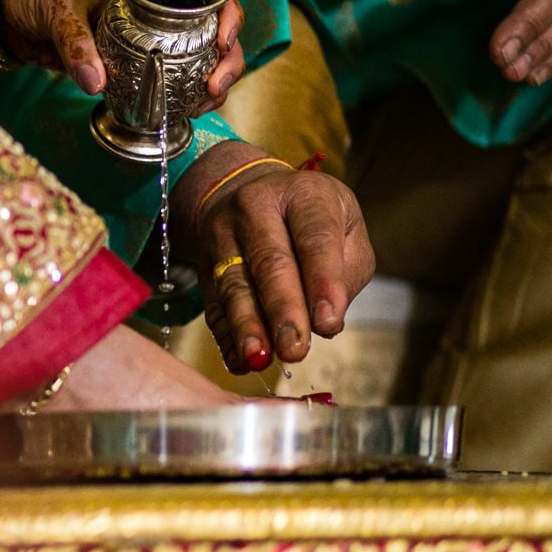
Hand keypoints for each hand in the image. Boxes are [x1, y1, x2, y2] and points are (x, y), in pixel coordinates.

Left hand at [0, 0, 246, 106]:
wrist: (8, 8)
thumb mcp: (57, 11)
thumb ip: (75, 45)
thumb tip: (96, 84)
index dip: (227, 13)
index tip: (223, 39)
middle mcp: (158, 7)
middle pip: (212, 30)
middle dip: (226, 60)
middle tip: (213, 88)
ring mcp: (149, 36)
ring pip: (197, 58)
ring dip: (208, 82)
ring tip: (202, 105)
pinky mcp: (133, 61)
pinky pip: (166, 78)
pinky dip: (180, 95)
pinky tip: (183, 111)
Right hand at [171, 142, 374, 371]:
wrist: (249, 191)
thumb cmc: (312, 219)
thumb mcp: (345, 227)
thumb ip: (346, 273)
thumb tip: (326, 324)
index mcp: (304, 194)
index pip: (315, 238)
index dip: (322, 282)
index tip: (328, 324)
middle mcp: (256, 207)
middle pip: (270, 263)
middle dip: (283, 310)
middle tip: (295, 349)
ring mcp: (223, 234)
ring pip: (235, 285)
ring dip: (248, 326)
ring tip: (260, 358)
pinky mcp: (205, 263)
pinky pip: (213, 303)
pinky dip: (225, 335)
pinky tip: (238, 360)